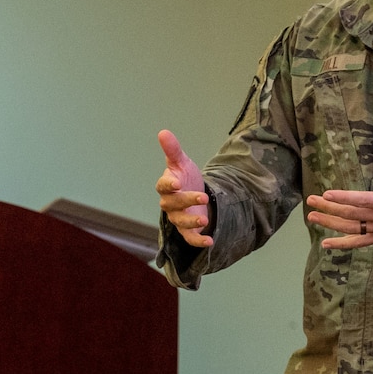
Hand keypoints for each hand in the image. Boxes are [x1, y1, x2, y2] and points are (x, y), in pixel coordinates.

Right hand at [156, 130, 212, 248]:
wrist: (195, 193)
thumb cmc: (185, 177)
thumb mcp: (182, 162)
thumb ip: (173, 150)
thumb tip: (163, 132)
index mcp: (167, 186)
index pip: (163, 186)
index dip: (168, 185)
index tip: (177, 182)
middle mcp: (170, 203)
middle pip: (173, 204)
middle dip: (186, 201)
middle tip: (202, 197)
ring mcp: (178, 217)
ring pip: (180, 222)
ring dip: (191, 223)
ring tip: (204, 221)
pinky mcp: (187, 229)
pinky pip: (189, 238)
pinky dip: (198, 241)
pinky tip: (210, 241)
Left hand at [308, 154, 372, 250]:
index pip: (364, 201)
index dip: (345, 198)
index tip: (327, 195)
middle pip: (351, 214)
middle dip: (329, 208)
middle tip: (311, 201)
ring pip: (350, 228)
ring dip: (330, 223)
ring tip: (312, 218)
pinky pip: (359, 242)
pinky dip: (342, 243)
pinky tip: (327, 244)